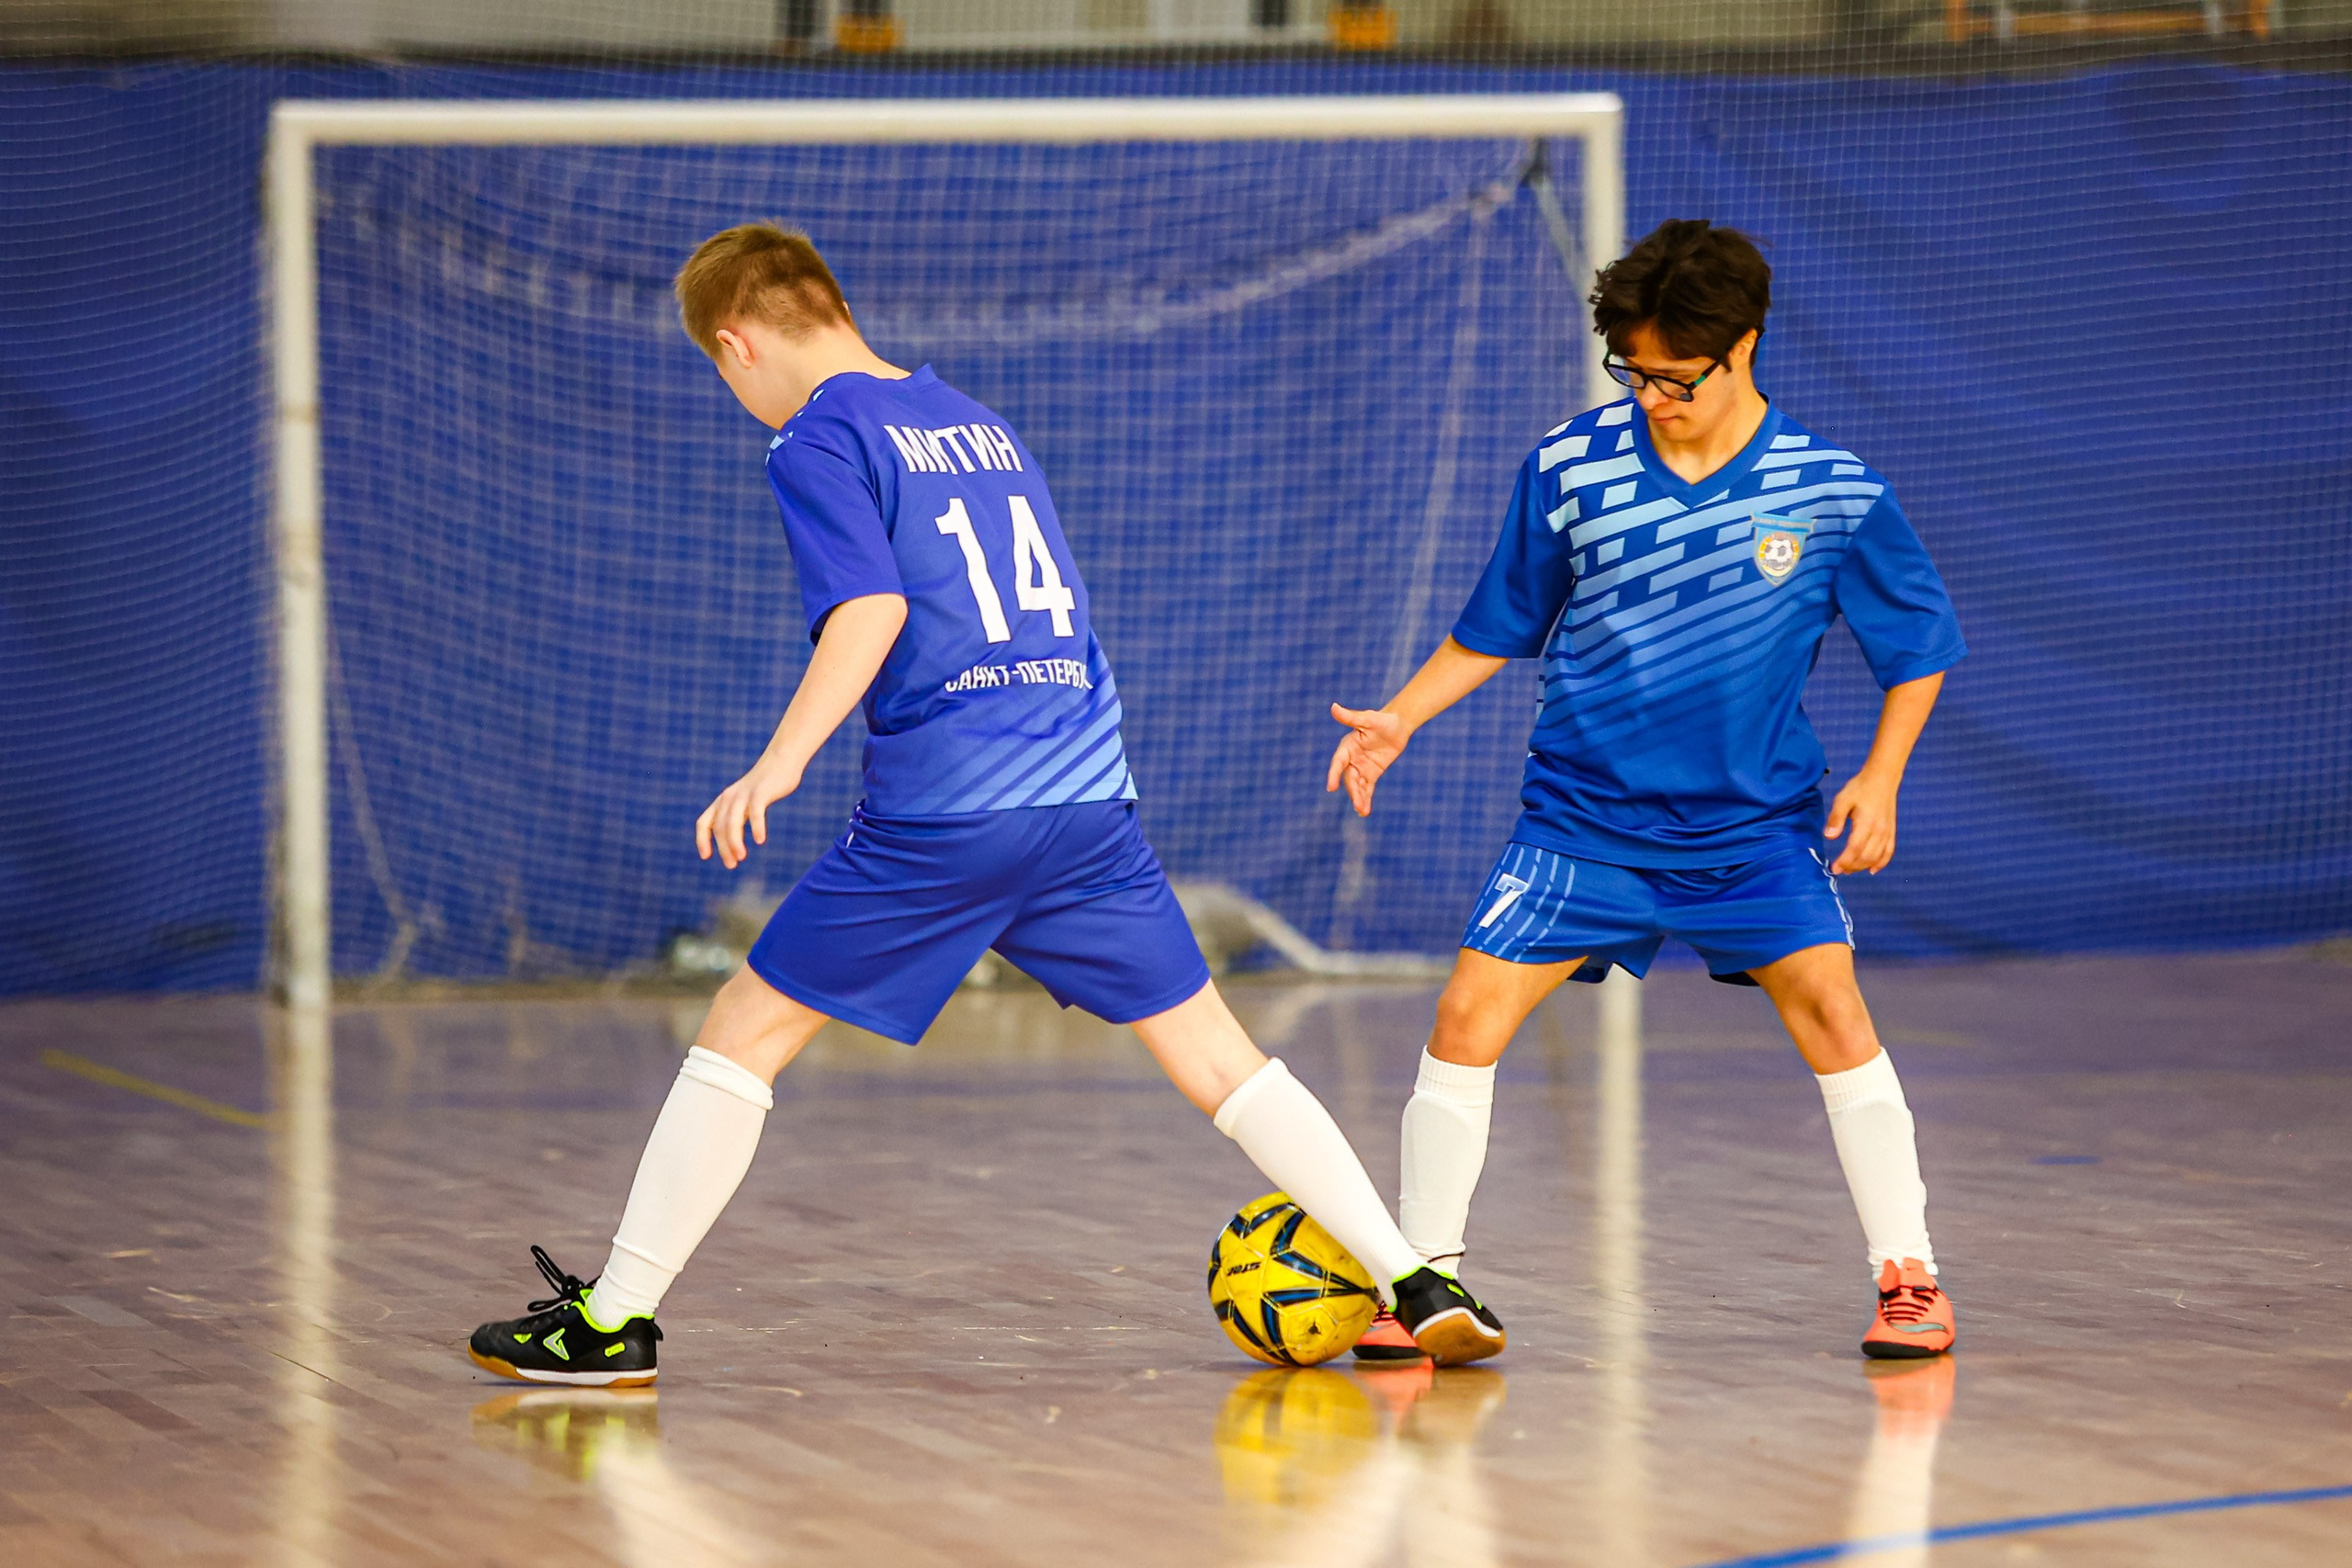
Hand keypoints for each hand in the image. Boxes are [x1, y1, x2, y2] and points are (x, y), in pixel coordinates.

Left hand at [696, 752, 803, 868]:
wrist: (782, 761)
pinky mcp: (761, 792)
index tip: (706, 856)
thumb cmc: (765, 786)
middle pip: (720, 827)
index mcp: (723, 801)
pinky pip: (755, 812)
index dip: (702, 840)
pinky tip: (760, 840)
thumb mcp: (746, 801)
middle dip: (724, 848)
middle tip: (732, 864)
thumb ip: (738, 816)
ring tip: (740, 857)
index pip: (704, 822)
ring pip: (732, 822)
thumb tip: (733, 840)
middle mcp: (729, 797)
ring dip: (734, 842)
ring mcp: (744, 794)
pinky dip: (756, 827)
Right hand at [1325, 703, 1411, 817]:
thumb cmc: (1382, 719)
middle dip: (1353, 792)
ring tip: (1362, 811)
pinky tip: (1365, 811)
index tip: (1331, 787)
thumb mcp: (1368, 718)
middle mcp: (1351, 759)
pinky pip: (1367, 788)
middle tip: (1358, 805)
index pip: (1338, 763)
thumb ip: (1350, 717)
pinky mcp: (1371, 774)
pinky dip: (1366, 798)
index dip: (1334, 775)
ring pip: (1358, 786)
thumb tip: (1333, 707)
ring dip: (1359, 798)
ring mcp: (1361, 767)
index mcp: (1347, 746)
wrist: (1398, 726)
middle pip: (1349, 779)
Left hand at [1823, 769, 1898, 874]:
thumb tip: (1829, 837)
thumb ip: (1836, 818)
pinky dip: (1881, 863)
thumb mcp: (1843, 800)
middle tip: (1839, 870)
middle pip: (1866, 856)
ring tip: (1850, 869)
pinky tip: (1872, 870)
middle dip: (1852, 866)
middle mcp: (1879, 831)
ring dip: (1863, 866)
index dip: (1844, 861)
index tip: (1834, 868)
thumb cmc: (1860, 788)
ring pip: (1876, 857)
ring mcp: (1887, 832)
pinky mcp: (1892, 831)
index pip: (1854, 849)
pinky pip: (1889, 852)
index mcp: (1866, 823)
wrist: (1882, 779)